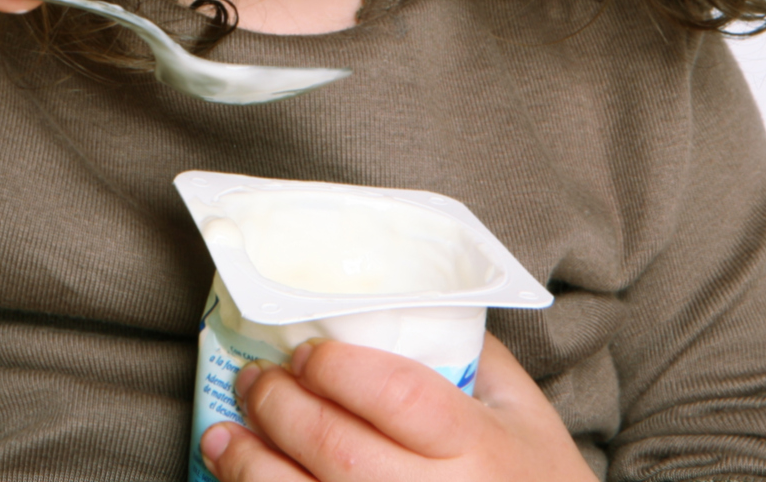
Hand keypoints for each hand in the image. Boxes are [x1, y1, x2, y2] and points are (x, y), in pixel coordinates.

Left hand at [200, 335, 595, 481]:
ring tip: (224, 435)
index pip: (396, 395)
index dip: (338, 369)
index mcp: (479, 446)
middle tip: (257, 380)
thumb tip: (400, 302)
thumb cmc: (541, 480)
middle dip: (281, 408)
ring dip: (252, 467)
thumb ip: (472, 355)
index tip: (305, 352)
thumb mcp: (524, 412)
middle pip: (339, 450)